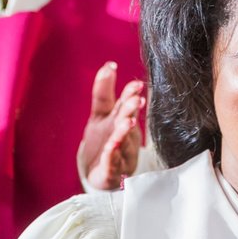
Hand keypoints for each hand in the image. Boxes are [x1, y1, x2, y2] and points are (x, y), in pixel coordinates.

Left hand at [78, 62, 144, 190]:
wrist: (100, 173)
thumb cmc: (104, 140)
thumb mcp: (101, 114)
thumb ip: (104, 91)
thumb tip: (110, 65)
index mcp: (122, 120)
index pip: (127, 105)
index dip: (131, 95)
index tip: (137, 85)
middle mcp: (125, 137)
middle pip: (127, 122)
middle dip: (131, 111)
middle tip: (136, 100)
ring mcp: (120, 155)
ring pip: (123, 143)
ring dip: (124, 133)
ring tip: (127, 122)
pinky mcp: (111, 173)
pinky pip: (112, 165)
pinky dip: (112, 156)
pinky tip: (111, 148)